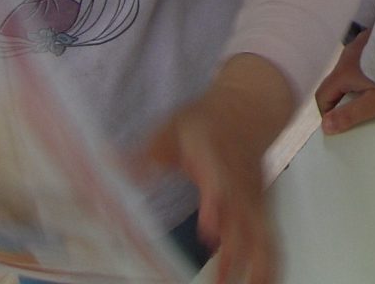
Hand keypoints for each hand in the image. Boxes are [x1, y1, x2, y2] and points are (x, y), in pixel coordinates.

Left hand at [139, 55, 292, 283]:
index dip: (215, 208)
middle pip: (247, 218)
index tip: (209, 233)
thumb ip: (148, 153)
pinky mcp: (258, 206)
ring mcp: (252, 195)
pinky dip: (263, 263)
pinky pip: (264, 238)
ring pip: (261, 234)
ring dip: (256, 266)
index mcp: (216, 158)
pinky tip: (251, 283)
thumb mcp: (173, 128)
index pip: (219, 183)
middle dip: (241, 253)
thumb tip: (111, 166)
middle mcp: (239, 180)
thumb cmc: (207, 121)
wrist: (249, 107)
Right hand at [314, 28, 374, 135]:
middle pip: (338, 78)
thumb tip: (326, 126)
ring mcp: (364, 39)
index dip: (328, 111)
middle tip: (368, 107)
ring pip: (353, 65)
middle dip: (346, 95)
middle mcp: (350, 50)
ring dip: (359, 79)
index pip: (323, 94)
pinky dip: (371, 66)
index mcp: (345, 69)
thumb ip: (350, 115)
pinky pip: (367, 54)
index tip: (341, 122)